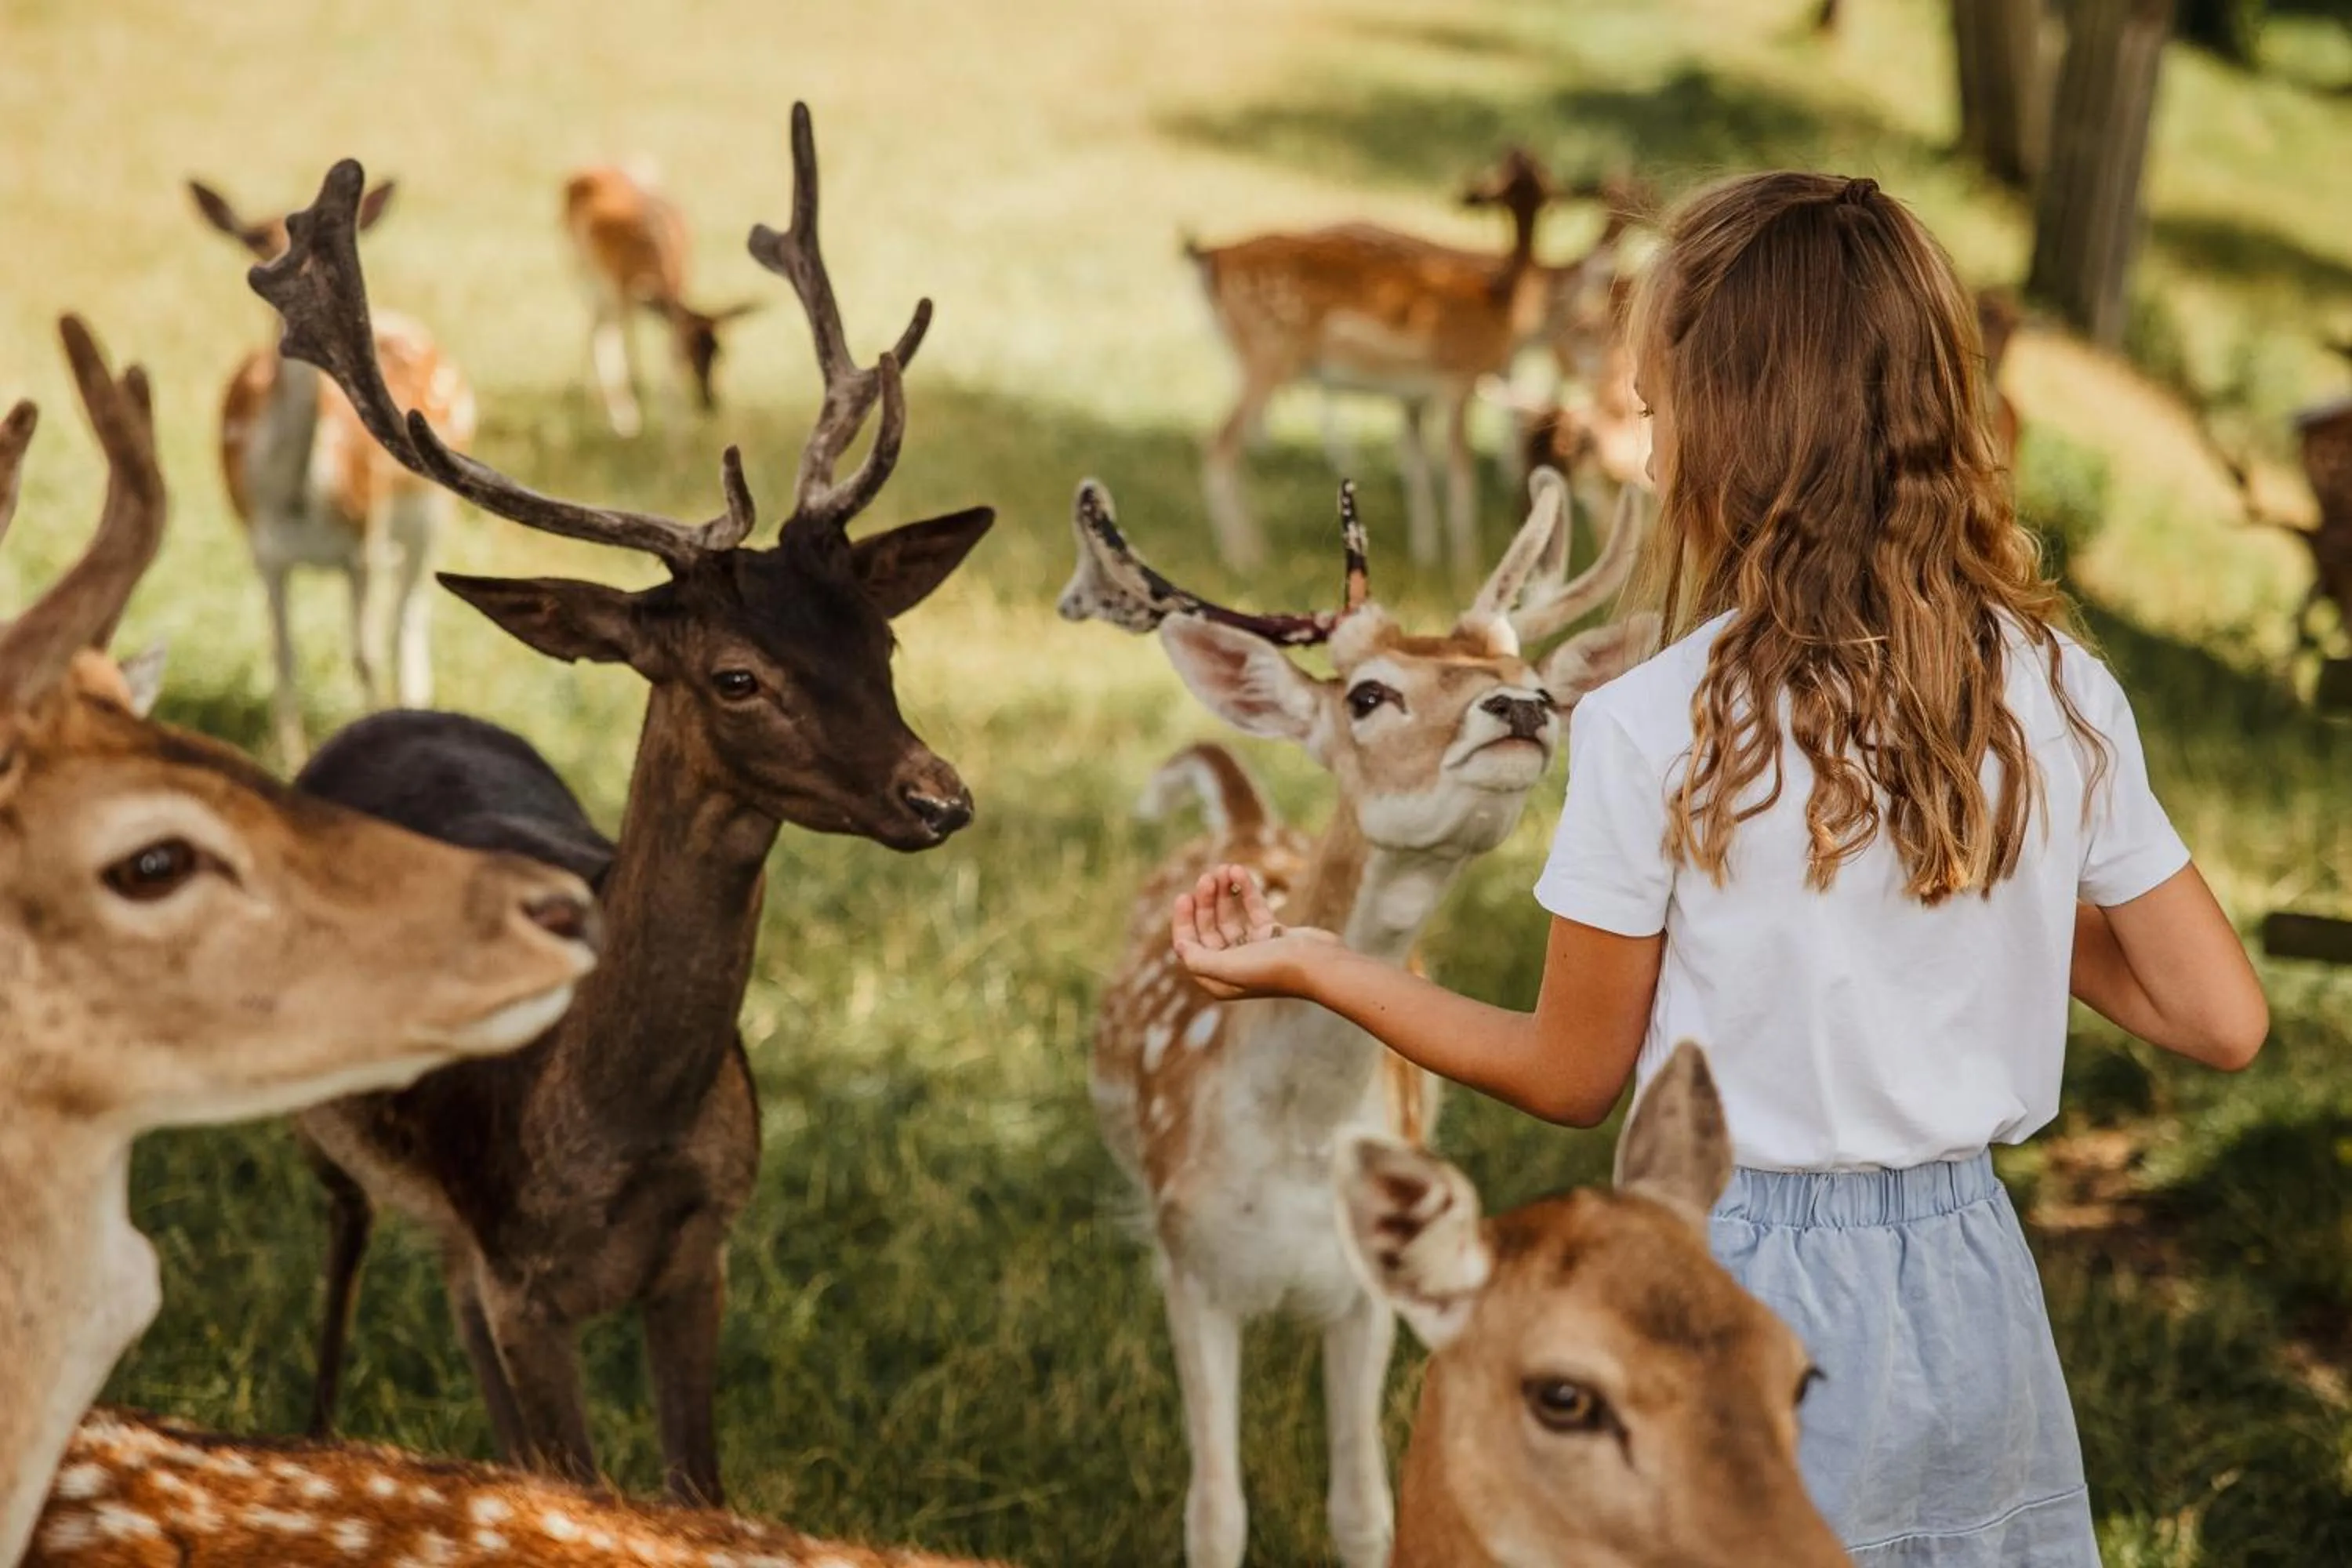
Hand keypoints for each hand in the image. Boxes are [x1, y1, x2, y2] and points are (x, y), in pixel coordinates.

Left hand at [1170, 863, 1341, 1001]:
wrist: (1320, 964)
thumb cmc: (1274, 969)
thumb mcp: (1229, 967)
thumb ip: (1200, 959)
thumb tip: (1179, 946)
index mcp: (1219, 978)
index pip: (1192, 947)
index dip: (1185, 922)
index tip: (1185, 896)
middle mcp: (1234, 965)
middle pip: (1210, 928)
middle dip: (1207, 901)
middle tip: (1208, 877)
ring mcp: (1254, 949)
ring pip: (1231, 916)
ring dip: (1224, 892)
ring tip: (1224, 869)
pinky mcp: (1273, 934)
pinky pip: (1253, 908)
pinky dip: (1245, 890)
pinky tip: (1239, 871)